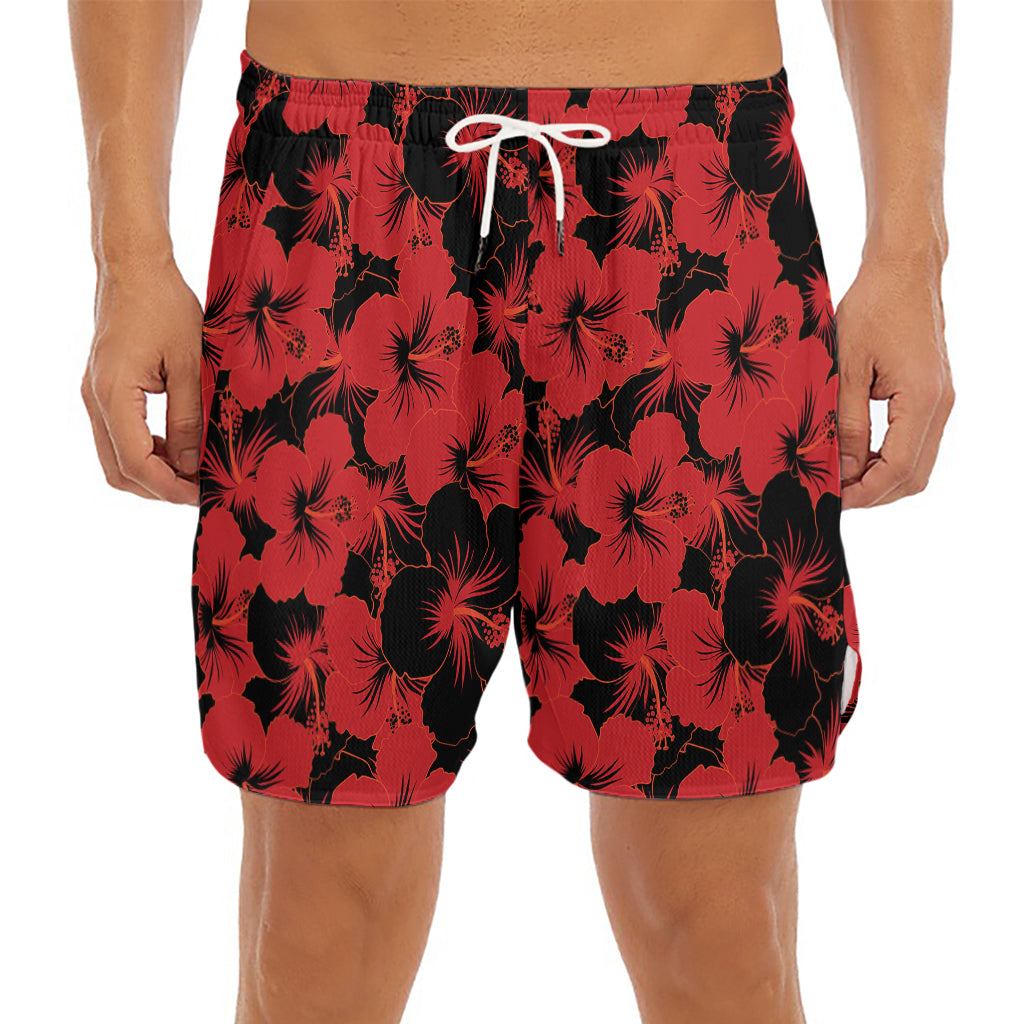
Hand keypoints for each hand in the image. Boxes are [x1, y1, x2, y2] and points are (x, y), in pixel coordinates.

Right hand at [81, 254, 203, 504]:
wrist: (135, 267)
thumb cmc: (165, 305)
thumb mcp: (190, 364)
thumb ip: (189, 417)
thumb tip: (192, 464)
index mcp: (114, 393)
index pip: (136, 462)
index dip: (169, 487)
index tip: (201, 496)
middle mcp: (96, 398)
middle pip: (119, 469)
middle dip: (158, 488)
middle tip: (199, 490)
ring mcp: (96, 394)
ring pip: (116, 456)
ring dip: (152, 471)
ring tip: (193, 471)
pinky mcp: (104, 389)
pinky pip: (118, 435)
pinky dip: (146, 450)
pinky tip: (178, 447)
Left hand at [835, 254, 954, 507]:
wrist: (904, 270)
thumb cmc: (873, 307)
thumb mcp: (848, 367)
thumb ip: (847, 422)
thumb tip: (843, 468)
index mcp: (922, 399)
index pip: (898, 468)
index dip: (865, 492)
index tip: (833, 499)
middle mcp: (940, 405)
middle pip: (913, 475)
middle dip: (875, 493)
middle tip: (834, 495)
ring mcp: (941, 400)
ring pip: (918, 463)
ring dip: (882, 478)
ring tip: (842, 478)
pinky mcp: (934, 394)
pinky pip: (917, 442)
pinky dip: (890, 458)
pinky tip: (858, 456)